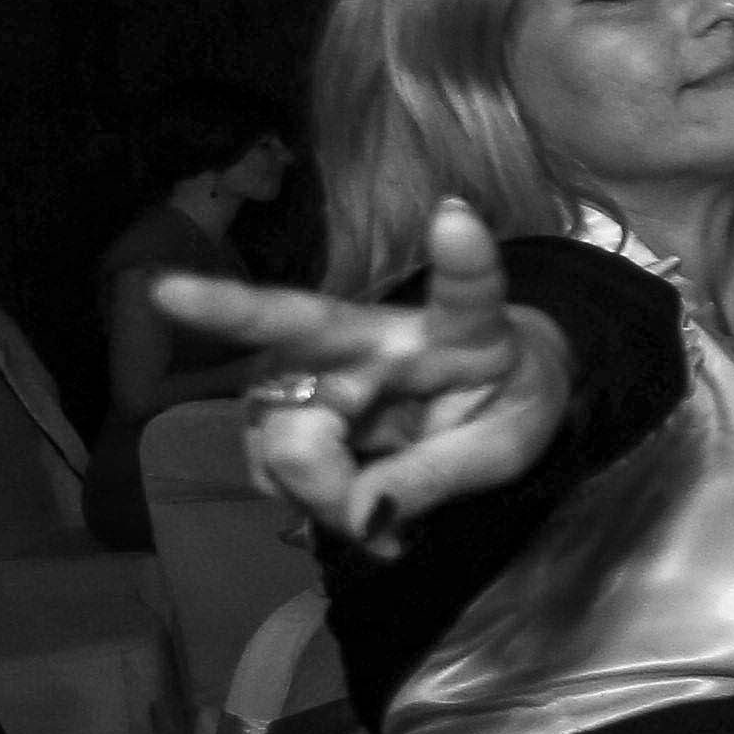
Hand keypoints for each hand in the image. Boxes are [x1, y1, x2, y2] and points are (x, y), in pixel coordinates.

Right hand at [156, 197, 571, 559]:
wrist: (482, 401)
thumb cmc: (504, 404)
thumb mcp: (500, 450)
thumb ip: (436, 476)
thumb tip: (360, 513)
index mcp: (461, 330)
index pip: (467, 291)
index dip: (465, 258)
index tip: (458, 216)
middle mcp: (377, 332)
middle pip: (297, 322)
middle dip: (229, 309)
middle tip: (251, 391)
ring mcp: (322, 364)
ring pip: (278, 423)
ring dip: (312, 484)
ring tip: (374, 518)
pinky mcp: (289, 401)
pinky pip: (267, 459)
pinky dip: (299, 495)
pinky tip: (344, 506)